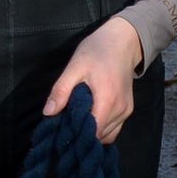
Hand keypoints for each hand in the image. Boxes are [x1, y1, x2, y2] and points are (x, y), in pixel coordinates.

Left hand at [43, 16, 142, 144]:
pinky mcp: (128, 109)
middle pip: (100, 135)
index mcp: (107, 100)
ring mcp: (126, 111)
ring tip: (75, 122)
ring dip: (92, 132)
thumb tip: (48, 113)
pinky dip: (101, 128)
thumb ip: (62, 90)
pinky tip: (88, 119)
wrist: (122, 42)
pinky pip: (114, 128)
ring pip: (108, 134)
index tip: (62, 133)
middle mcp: (120, 110)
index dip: (77, 136)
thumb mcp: (74, 67)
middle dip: (82, 134)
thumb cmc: (96, 51)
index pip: (94, 132)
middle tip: (64, 126)